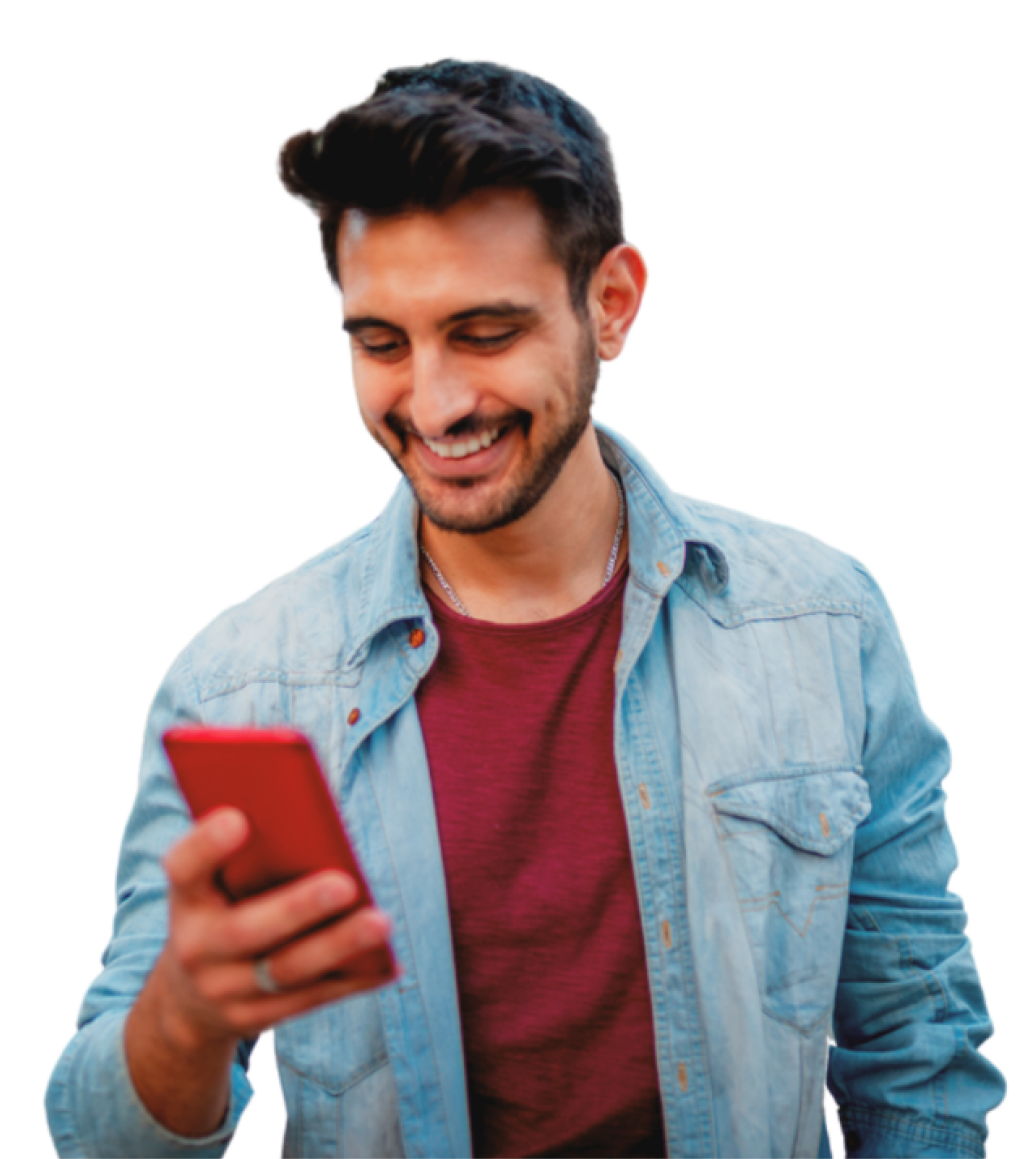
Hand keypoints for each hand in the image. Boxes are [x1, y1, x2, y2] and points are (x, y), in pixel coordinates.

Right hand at [152, 806, 396, 1050]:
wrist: (185, 1002)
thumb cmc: (220, 910)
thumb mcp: (213, 884)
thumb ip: (247, 854)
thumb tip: (312, 820)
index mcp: (187, 898)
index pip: (184, 868)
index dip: (206, 844)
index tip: (237, 818)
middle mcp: (197, 948)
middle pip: (247, 930)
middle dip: (298, 908)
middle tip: (346, 884)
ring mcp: (225, 991)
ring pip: (287, 971)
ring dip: (337, 946)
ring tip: (380, 922)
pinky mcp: (255, 1019)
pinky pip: (311, 998)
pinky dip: (352, 979)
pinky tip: (386, 961)